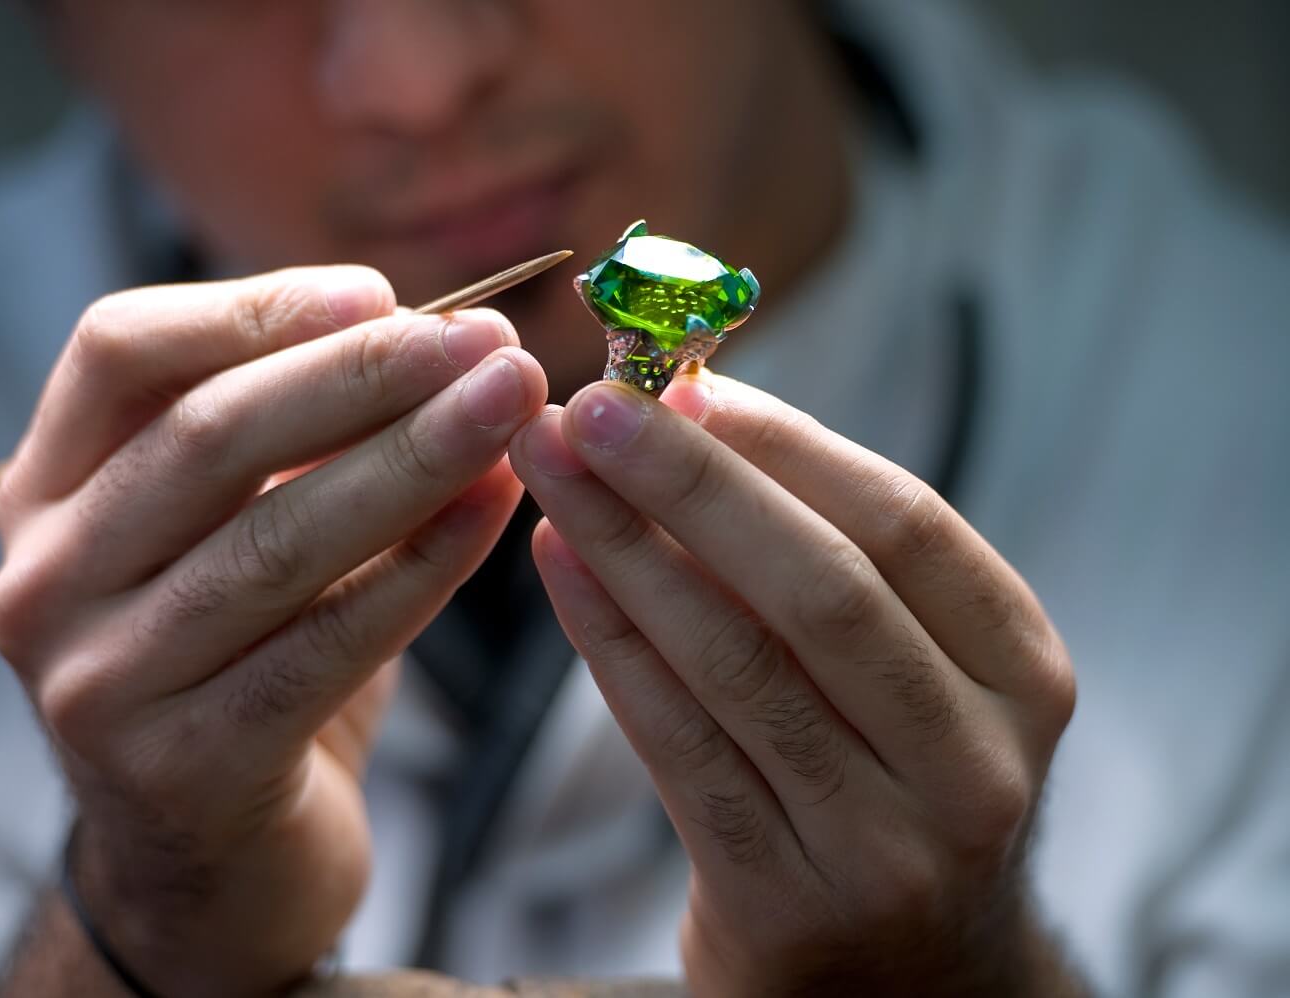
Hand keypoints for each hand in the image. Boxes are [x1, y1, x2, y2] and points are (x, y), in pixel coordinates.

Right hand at [0, 266, 546, 996]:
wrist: (212, 861)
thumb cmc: (239, 661)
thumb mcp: (233, 530)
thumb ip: (296, 440)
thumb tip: (436, 339)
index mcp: (46, 492)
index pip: (120, 350)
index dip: (256, 308)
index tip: (382, 292)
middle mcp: (45, 581)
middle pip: (207, 437)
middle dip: (365, 376)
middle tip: (489, 343)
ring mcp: (99, 682)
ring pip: (275, 541)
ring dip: (414, 460)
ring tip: (513, 406)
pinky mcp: (182, 768)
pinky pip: (327, 645)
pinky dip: (424, 567)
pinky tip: (496, 510)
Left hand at [509, 372, 1078, 995]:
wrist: (903, 979)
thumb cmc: (888, 777)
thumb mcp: (909, 670)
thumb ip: (827, 553)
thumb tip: (695, 407)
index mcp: (1022, 672)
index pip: (905, 525)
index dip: (782, 444)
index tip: (678, 380)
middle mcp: (973, 761)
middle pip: (822, 590)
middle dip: (692, 486)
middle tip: (588, 406)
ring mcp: (885, 845)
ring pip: (736, 665)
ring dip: (626, 551)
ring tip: (550, 470)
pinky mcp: (785, 902)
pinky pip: (679, 747)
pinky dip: (612, 644)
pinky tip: (558, 567)